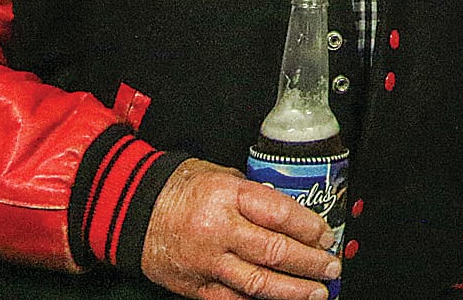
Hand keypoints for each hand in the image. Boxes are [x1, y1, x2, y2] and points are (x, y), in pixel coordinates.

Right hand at [140, 159, 340, 299]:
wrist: (132, 210)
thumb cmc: (180, 188)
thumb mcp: (222, 175)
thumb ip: (256, 195)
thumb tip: (290, 213)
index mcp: (228, 196)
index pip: (280, 214)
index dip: (309, 227)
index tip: (326, 235)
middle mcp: (219, 230)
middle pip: (275, 252)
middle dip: (310, 262)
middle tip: (330, 266)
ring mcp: (207, 262)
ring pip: (259, 283)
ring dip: (294, 290)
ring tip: (317, 291)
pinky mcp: (196, 286)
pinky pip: (235, 299)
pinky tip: (281, 299)